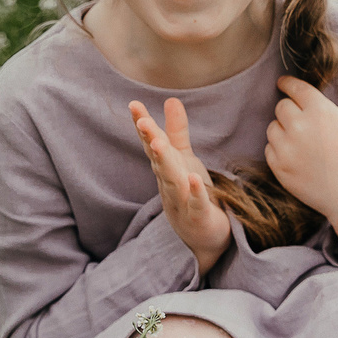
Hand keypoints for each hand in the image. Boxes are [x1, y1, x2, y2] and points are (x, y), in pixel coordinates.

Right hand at [129, 98, 230, 274]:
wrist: (204, 239)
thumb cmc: (192, 194)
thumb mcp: (184, 160)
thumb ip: (177, 132)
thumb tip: (170, 99)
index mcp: (166, 169)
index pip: (152, 145)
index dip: (144, 126)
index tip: (134, 105)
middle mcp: (169, 184)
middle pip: (159, 161)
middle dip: (150, 141)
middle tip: (143, 122)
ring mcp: (182, 202)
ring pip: (172, 181)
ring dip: (165, 163)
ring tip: (160, 144)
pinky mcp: (199, 218)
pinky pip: (196, 204)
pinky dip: (195, 193)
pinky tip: (195, 179)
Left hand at [263, 78, 337, 270]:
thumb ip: (328, 110)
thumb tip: (309, 104)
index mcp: (321, 111)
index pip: (295, 88)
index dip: (288, 83)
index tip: (282, 83)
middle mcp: (300, 126)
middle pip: (281, 107)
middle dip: (291, 111)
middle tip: (302, 122)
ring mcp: (287, 149)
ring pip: (272, 128)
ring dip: (284, 131)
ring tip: (303, 144)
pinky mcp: (280, 168)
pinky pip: (270, 150)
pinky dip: (280, 151)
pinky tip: (298, 158)